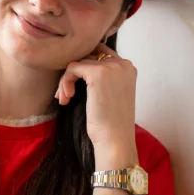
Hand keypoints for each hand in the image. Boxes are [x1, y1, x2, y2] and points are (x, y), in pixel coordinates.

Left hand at [55, 42, 137, 168]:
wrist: (115, 139)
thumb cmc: (110, 123)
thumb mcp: (110, 93)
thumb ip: (102, 77)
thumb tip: (77, 64)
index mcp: (128, 68)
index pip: (100, 54)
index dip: (84, 67)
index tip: (76, 87)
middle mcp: (123, 63)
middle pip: (87, 56)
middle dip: (73, 74)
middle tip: (66, 94)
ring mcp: (112, 67)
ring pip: (78, 62)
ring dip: (66, 80)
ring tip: (65, 99)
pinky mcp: (98, 73)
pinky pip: (72, 68)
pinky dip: (65, 82)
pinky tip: (66, 98)